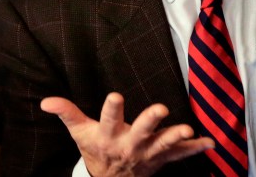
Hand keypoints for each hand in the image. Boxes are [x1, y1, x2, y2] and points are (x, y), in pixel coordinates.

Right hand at [41, 92, 213, 176]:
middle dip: (150, 121)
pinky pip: (180, 155)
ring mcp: (147, 154)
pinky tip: (210, 142)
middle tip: (161, 109)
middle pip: (140, 132)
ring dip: (176, 137)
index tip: (116, 96)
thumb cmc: (96, 149)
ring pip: (163, 145)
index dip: (112, 109)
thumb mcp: (79, 132)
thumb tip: (46, 101)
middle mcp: (129, 145)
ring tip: (187, 129)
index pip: (108, 120)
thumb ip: (67, 113)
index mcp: (108, 136)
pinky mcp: (161, 159)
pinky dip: (195, 148)